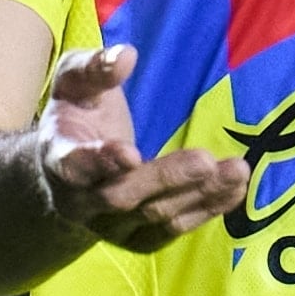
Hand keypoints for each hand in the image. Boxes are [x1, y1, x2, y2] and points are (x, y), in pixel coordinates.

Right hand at [38, 45, 248, 253]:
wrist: (69, 170)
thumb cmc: (75, 114)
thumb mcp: (74, 82)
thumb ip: (94, 68)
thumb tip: (126, 56)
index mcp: (58, 159)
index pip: (74, 166)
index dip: (100, 162)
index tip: (130, 152)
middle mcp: (79, 202)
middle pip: (121, 197)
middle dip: (165, 178)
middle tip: (205, 160)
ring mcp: (109, 226)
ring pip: (155, 217)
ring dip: (198, 195)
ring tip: (236, 170)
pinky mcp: (137, 240)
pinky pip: (173, 230)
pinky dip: (207, 210)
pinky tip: (235, 188)